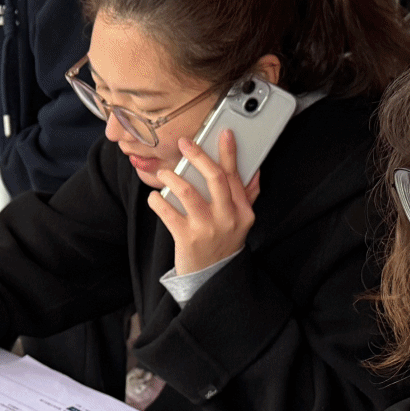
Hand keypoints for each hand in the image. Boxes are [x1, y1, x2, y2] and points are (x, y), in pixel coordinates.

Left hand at [149, 130, 258, 276]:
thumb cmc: (224, 243)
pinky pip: (168, 212)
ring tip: (164, 173)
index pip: (235, 176)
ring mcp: (207, 229)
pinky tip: (154, 197)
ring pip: (188, 192)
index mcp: (243, 211)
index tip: (223, 132)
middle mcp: (228, 218)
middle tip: (184, 143)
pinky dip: (157, 201)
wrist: (212, 277)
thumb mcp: (241, 222)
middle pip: (215, 178)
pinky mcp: (187, 239)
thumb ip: (247, 196)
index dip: (229, 152)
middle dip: (198, 156)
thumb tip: (255, 171)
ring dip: (172, 178)